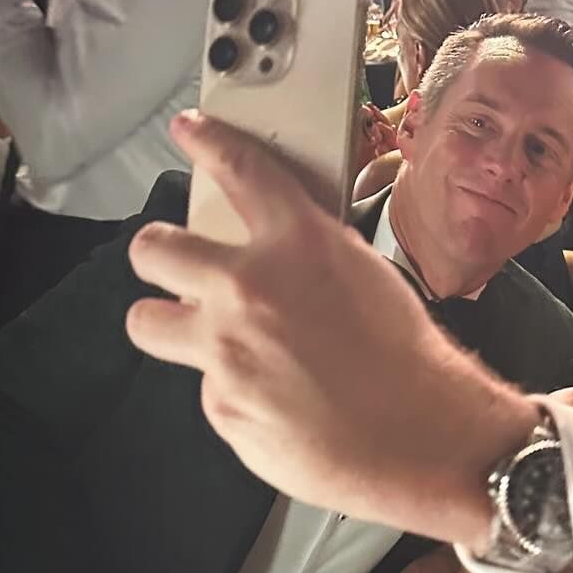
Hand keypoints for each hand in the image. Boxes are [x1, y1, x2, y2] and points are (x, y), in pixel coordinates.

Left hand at [125, 111, 534, 542]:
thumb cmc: (409, 362)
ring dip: (167, 323)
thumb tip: (278, 249)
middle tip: (166, 258)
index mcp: (297, 243)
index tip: (191, 134)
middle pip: (155, 250)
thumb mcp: (368, 275)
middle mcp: (249, 289)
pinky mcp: (222, 406)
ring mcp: (226, 351)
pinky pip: (207, 388)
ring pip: (149, 323)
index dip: (208, 143)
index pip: (238, 170)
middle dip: (156, 251)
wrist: (423, 438)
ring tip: (202, 336)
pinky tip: (278, 400)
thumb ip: (310, 253)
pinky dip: (234, 391)